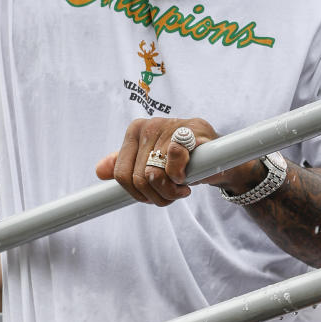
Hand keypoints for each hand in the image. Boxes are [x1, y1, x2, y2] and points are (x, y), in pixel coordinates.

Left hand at [95, 117, 220, 206]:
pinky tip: (188, 176)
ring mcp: (169, 125)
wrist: (220, 156)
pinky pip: (174, 157)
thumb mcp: (152, 163)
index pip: (121, 174)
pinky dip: (180, 175)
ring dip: (171, 190)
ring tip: (181, 188)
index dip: (137, 194)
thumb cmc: (183, 160)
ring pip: (155, 173)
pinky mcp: (191, 130)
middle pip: (139, 178)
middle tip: (173, 194)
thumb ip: (126, 165)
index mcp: (135, 132)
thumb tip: (100, 171)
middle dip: (157, 195)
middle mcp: (149, 125)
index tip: (152, 196)